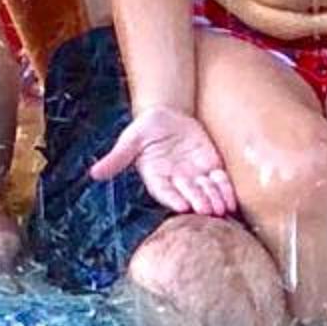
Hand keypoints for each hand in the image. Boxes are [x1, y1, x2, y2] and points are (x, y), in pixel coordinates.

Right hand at [89, 106, 237, 218]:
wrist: (167, 115)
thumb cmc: (145, 128)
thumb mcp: (130, 140)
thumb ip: (117, 158)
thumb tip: (94, 174)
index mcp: (156, 177)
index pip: (165, 191)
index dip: (174, 198)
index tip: (183, 206)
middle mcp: (176, 181)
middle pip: (189, 193)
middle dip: (199, 201)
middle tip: (208, 210)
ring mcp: (194, 176)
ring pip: (206, 191)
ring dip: (215, 200)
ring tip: (222, 208)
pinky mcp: (210, 167)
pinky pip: (219, 182)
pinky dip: (226, 191)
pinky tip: (232, 201)